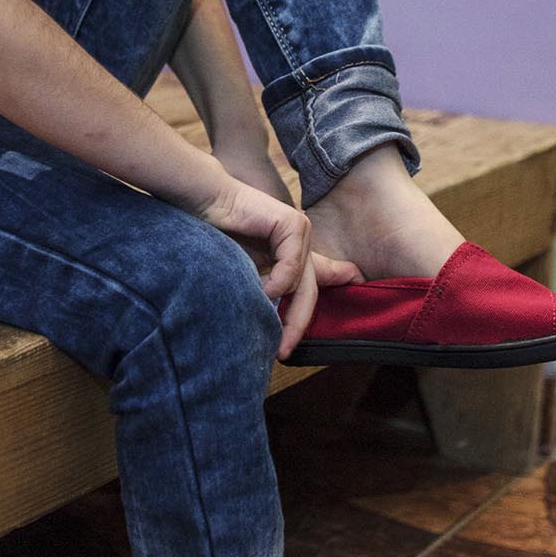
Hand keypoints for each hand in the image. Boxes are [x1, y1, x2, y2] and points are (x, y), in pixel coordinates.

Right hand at [198, 141, 363, 362]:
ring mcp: (298, 232)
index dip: (337, 282)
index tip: (355, 289)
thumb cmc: (212, 237)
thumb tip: (271, 320)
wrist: (200, 204)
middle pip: (309, 293)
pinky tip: (261, 290)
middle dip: (297, 326)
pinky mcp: (293, 224)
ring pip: (301, 284)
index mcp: (288, 254)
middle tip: (283, 352)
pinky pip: (292, 266)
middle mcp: (298, 243)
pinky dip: (277, 282)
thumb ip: (263, 292)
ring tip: (258, 320)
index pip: (319, 277)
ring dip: (278, 306)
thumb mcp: (243, 274)